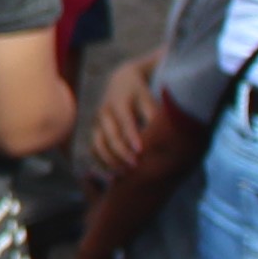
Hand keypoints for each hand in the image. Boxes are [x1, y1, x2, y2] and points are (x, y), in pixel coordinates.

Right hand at [87, 56, 162, 177]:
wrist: (121, 81)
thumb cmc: (141, 93)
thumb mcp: (148, 98)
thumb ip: (154, 114)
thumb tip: (163, 134)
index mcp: (120, 102)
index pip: (125, 121)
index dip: (131, 136)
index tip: (140, 151)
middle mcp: (105, 112)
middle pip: (110, 135)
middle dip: (121, 152)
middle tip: (135, 166)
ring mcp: (97, 123)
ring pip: (98, 144)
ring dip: (109, 161)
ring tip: (122, 176)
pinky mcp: (95, 132)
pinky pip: (94, 150)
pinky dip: (101, 164)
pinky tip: (111, 177)